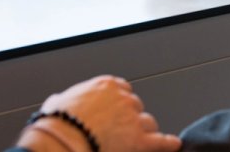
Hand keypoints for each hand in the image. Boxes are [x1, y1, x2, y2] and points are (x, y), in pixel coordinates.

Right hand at [29, 75, 181, 151]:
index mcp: (105, 85)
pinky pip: (161, 141)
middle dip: (131, 118)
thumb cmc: (56, 124)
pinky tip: (173, 144)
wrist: (61, 140)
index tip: (118, 112)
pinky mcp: (140, 140)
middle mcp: (123, 98)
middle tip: (121, 131)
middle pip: (136, 107)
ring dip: (144, 132)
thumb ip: (67, 99)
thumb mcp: (57, 102)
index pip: (123, 90)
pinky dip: (168, 143)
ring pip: (148, 123)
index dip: (121, 105)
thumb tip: (58, 101)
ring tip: (137, 141)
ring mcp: (133, 118)